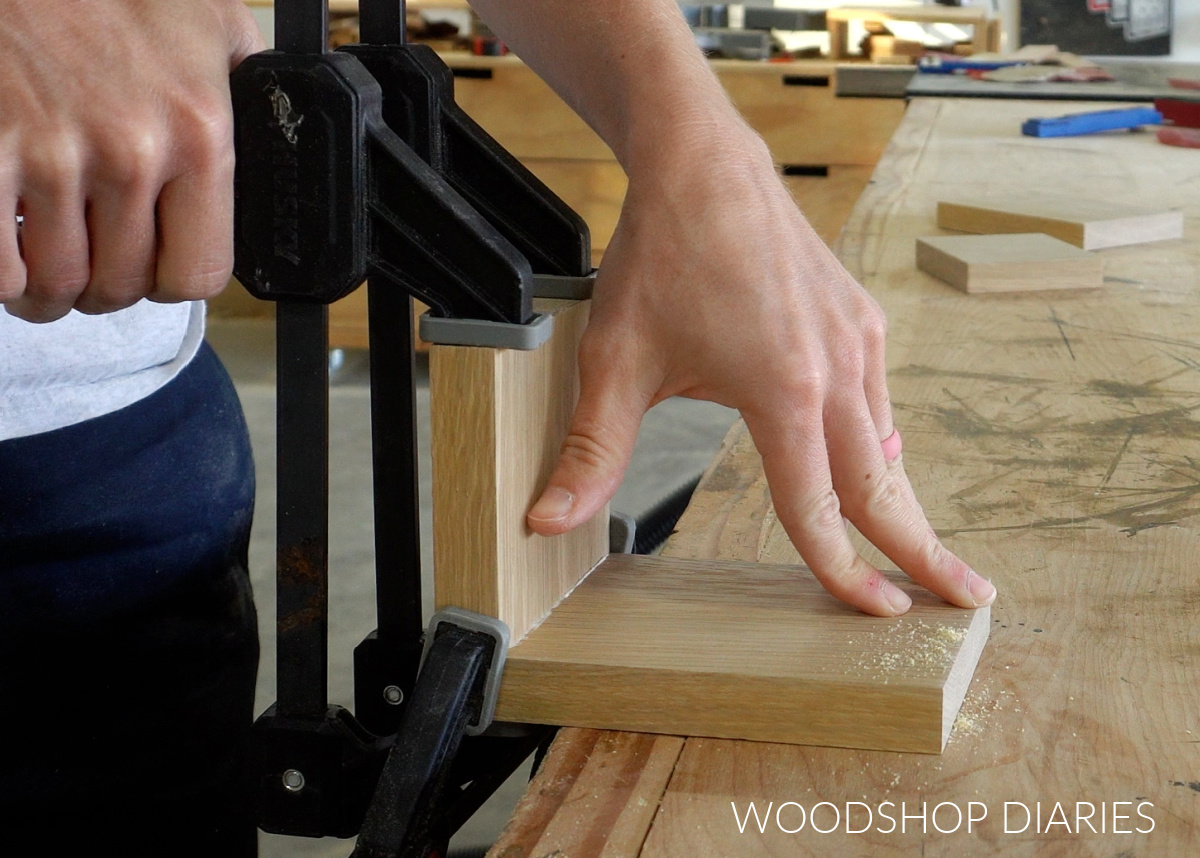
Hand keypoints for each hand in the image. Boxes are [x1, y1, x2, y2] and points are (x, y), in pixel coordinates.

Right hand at [0, 0, 263, 321]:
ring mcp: (52, 155)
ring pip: (56, 284)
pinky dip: (3, 275)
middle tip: (95, 262)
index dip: (172, 279)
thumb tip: (278, 135)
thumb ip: (246, 87)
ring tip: (48, 264)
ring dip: (50, 288)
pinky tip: (10, 250)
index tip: (157, 266)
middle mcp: (133, 153)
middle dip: (108, 285)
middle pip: (122, 286)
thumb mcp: (211, 24)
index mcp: (200, 133)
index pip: (199, 273)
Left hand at [527, 120, 995, 616]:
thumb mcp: (614, 364)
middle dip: (926, 551)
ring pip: (886, 444)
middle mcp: (836, 370)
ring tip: (920, 548)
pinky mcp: (859, 317)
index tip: (878, 616)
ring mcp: (856, 340)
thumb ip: (589, 453)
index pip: (817, 509)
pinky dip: (879, 442)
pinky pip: (878, 398)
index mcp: (782, 393)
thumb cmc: (660, 260)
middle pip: (886, 486)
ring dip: (900, 499)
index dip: (843, 572)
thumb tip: (543, 523)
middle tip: (969, 601)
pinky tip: (874, 461)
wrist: (705, 166)